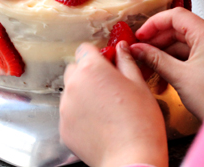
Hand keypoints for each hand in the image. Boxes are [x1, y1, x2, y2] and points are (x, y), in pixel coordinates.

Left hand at [59, 42, 167, 166]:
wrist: (131, 158)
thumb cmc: (140, 123)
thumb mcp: (139, 84)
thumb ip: (126, 61)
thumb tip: (121, 48)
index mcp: (92, 69)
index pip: (85, 49)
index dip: (98, 55)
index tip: (108, 62)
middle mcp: (74, 85)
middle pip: (75, 69)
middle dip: (89, 73)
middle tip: (109, 86)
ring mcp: (65, 108)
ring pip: (72, 92)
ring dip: (84, 94)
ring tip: (106, 108)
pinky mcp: (63, 128)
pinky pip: (69, 113)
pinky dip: (81, 114)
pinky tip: (100, 122)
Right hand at [131, 8, 203, 119]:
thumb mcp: (180, 77)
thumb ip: (156, 59)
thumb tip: (137, 49)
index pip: (176, 16)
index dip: (154, 23)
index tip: (139, 36)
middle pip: (179, 28)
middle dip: (157, 39)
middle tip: (139, 51)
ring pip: (183, 41)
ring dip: (164, 52)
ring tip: (147, 64)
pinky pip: (190, 53)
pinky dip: (175, 60)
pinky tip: (161, 71)